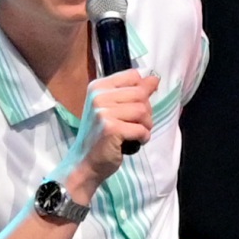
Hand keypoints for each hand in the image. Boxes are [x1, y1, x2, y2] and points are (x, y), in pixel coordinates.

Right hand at [71, 69, 159, 185]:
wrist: (84, 162)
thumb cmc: (100, 136)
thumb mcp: (113, 109)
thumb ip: (132, 92)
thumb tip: (154, 78)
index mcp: (98, 87)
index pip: (133, 76)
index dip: (142, 91)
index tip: (134, 106)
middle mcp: (99, 96)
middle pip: (141, 93)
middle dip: (146, 111)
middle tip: (135, 124)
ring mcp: (103, 112)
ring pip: (143, 111)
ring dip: (145, 126)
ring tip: (134, 134)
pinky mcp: (111, 128)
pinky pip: (141, 129)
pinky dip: (143, 138)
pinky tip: (133, 142)